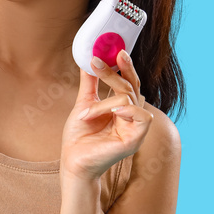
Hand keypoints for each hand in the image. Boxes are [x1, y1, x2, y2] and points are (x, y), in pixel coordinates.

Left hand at [59, 50, 153, 182]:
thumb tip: (89, 61)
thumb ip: (90, 84)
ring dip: (103, 102)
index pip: (129, 84)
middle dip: (115, 73)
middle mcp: (131, 118)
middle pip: (131, 88)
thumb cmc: (79, 137)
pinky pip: (141, 117)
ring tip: (85, 112)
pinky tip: (112, 111)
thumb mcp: (84, 103)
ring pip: (129, 100)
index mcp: (122, 110)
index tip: (116, 51)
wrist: (73, 162)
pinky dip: (126, 110)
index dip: (125, 67)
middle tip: (98, 61)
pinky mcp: (135, 140)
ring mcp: (135, 129)